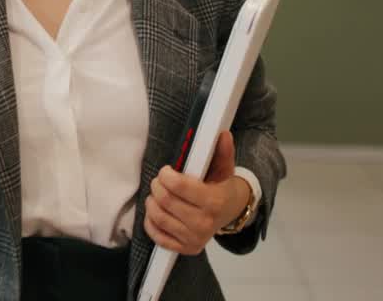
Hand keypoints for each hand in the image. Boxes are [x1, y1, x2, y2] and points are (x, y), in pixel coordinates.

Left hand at [144, 130, 252, 254]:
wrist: (231, 212)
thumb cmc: (222, 187)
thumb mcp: (224, 168)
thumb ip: (222, 151)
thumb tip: (221, 133)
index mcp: (214, 201)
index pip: (179, 186)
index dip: (166, 175)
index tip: (166, 170)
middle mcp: (204, 223)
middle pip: (165, 201)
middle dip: (157, 186)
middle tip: (159, 180)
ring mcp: (194, 238)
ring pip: (159, 217)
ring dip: (152, 202)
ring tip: (157, 194)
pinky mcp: (186, 249)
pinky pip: (158, 236)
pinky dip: (151, 223)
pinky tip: (156, 211)